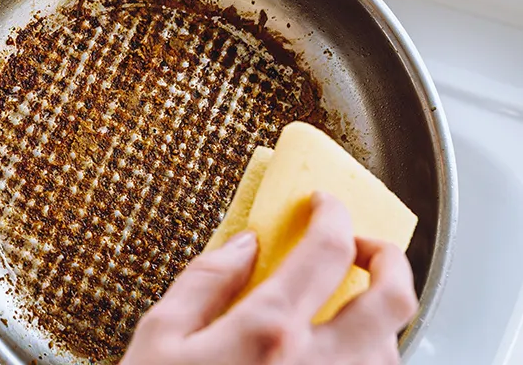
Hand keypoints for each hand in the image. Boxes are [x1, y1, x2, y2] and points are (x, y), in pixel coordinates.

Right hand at [120, 192, 417, 364]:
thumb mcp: (159, 337)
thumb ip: (204, 281)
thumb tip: (244, 245)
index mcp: (268, 333)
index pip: (327, 249)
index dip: (332, 213)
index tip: (323, 204)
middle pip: (394, 298)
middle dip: (389, 257)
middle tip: (361, 245)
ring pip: (393, 346)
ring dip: (379, 312)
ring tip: (345, 302)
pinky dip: (366, 355)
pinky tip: (333, 351)